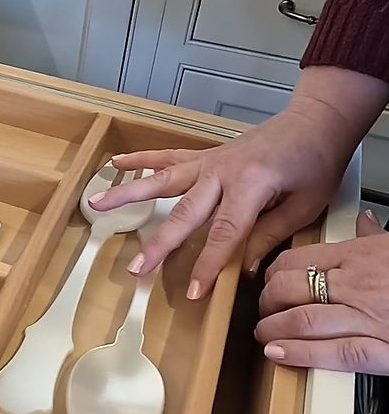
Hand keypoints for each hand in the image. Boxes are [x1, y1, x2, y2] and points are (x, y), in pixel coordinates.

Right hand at [87, 66, 387, 298]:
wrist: (315, 121)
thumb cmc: (316, 163)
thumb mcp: (305, 205)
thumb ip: (270, 235)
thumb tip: (243, 270)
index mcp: (252, 186)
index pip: (225, 233)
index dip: (207, 264)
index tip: (191, 291)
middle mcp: (222, 173)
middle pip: (184, 212)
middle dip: (159, 243)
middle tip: (135, 268)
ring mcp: (209, 162)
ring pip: (162, 180)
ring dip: (128, 192)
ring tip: (96, 203)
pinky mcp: (205, 155)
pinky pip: (168, 158)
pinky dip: (141, 159)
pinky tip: (115, 163)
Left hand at [256, 210, 388, 373]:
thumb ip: (376, 235)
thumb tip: (364, 220)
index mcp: (360, 256)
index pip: (296, 260)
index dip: (272, 275)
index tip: (265, 284)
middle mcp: (358, 284)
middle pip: (290, 289)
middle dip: (266, 303)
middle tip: (260, 313)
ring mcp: (370, 317)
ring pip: (303, 319)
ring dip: (273, 330)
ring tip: (263, 335)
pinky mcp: (385, 349)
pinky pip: (335, 352)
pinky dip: (301, 354)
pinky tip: (279, 355)